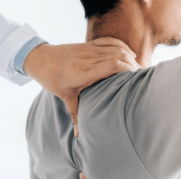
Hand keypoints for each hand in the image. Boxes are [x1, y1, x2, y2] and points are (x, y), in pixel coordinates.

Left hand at [24, 38, 138, 136]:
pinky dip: (122, 45)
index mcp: (85, 72)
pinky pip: (109, 41)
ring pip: (116, 47)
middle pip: (119, 56)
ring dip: (130, 56)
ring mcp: (89, 49)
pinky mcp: (88, 44)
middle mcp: (89, 58)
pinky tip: (130, 53)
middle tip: (141, 78)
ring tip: (138, 69)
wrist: (39, 59)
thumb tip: (79, 135)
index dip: (127, 70)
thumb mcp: (65, 97)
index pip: (113, 65)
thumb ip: (76, 115)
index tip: (136, 79)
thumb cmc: (52, 79)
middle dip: (133, 65)